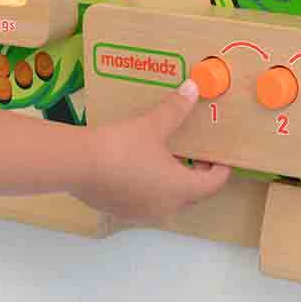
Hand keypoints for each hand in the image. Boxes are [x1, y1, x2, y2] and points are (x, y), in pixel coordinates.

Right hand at [74, 79, 230, 222]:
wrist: (78, 164)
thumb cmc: (122, 146)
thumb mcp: (152, 125)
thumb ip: (175, 109)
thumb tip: (194, 88)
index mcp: (179, 189)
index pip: (212, 185)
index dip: (221, 171)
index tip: (222, 159)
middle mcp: (165, 207)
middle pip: (191, 194)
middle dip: (196, 174)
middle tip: (195, 153)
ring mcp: (141, 213)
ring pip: (167, 198)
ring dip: (172, 180)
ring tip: (166, 156)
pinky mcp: (120, 211)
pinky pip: (145, 200)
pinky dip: (150, 186)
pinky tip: (138, 165)